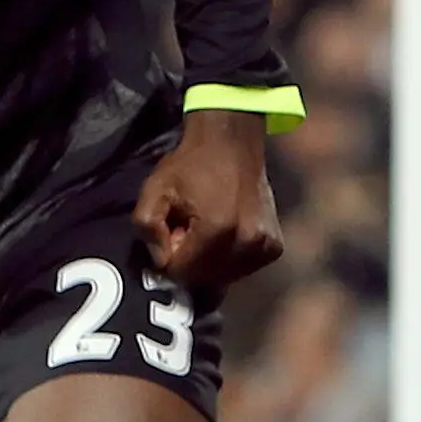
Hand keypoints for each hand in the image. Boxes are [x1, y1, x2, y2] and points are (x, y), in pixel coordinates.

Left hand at [133, 108, 283, 295]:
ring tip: (205, 231)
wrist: (232, 142)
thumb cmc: (191, 164)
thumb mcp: (155, 189)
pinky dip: (228, 261)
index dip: (169, 258)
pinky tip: (223, 236)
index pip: (182, 272)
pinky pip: (242, 270)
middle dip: (189, 263)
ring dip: (209, 264)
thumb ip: (146, 228)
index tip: (170, 234)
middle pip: (204, 280)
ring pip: (224, 279)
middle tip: (186, 231)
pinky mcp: (274, 247)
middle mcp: (247, 241)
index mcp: (218, 228)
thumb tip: (160, 261)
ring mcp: (264, 246)